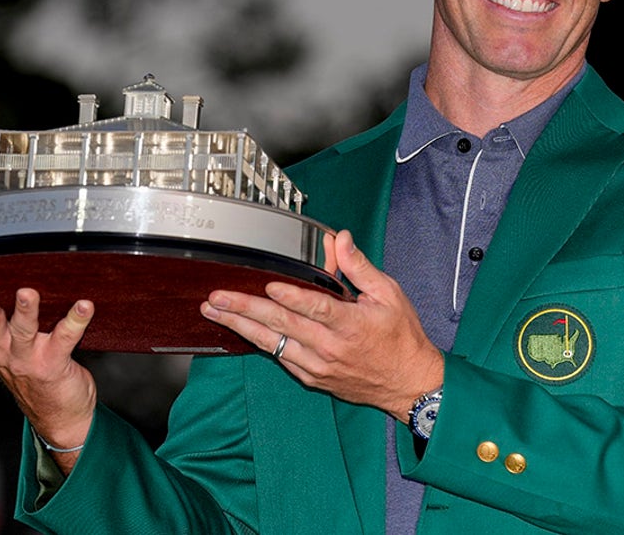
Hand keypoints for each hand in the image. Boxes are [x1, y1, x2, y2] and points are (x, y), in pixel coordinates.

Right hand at [0, 286, 97, 470]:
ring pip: (24, 331)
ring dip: (26, 311)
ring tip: (27, 293)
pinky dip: (76, 320)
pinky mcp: (54, 363)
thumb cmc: (30, 376)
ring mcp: (28, 359)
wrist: (59, 417)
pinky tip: (85, 306)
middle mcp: (4, 352)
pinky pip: (66, 338)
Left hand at [200, 229, 443, 420]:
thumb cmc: (401, 338)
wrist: (409, 384)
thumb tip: (341, 240)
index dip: (292, 297)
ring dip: (241, 326)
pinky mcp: (312, 378)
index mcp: (351, 324)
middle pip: (282, 326)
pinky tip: (240, 329)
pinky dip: (259, 343)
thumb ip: (360, 267)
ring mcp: (318, 366)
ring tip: (214, 312)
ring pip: (272, 344)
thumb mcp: (389, 295)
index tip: (269, 285)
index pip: (316, 308)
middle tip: (217, 297)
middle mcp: (330, 348)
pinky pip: (281, 358)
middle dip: (245, 309)